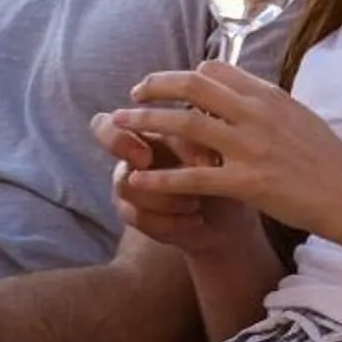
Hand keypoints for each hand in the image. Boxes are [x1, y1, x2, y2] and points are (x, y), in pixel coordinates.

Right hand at [91, 111, 265, 260]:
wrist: (230, 216)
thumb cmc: (227, 171)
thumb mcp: (221, 152)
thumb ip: (208, 141)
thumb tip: (206, 142)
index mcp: (156, 129)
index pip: (117, 119)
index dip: (123, 128)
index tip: (147, 148)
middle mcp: (137, 153)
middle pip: (112, 142)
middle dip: (123, 148)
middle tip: (145, 160)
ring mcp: (134, 186)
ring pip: (127, 186)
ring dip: (165, 196)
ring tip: (196, 201)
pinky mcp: (139, 217)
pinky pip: (140, 218)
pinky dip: (172, 222)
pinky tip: (196, 220)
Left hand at [100, 64, 341, 238]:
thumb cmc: (330, 161)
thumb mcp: (301, 118)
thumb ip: (268, 107)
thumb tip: (244, 96)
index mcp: (270, 96)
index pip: (216, 70)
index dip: (186, 75)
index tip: (169, 85)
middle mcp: (257, 114)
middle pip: (192, 86)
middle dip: (155, 87)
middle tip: (133, 94)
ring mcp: (250, 147)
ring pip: (184, 125)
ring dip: (146, 123)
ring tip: (119, 126)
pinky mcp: (247, 182)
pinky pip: (192, 177)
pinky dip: (160, 177)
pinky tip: (138, 178)